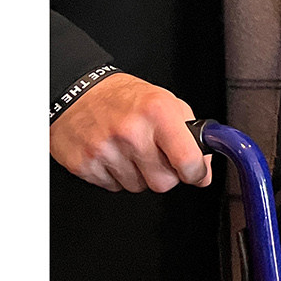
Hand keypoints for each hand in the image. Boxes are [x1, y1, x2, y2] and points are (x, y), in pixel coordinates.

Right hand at [49, 72, 212, 191]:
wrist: (77, 92)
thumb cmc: (125, 98)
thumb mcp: (168, 104)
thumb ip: (192, 137)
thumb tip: (203, 175)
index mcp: (157, 112)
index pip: (187, 160)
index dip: (196, 173)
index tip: (195, 172)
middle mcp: (131, 131)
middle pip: (163, 183)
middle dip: (166, 175)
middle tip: (157, 156)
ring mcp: (105, 149)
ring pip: (138, 187)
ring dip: (139, 174)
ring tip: (130, 150)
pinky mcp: (84, 164)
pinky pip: (113, 188)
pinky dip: (116, 176)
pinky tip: (113, 155)